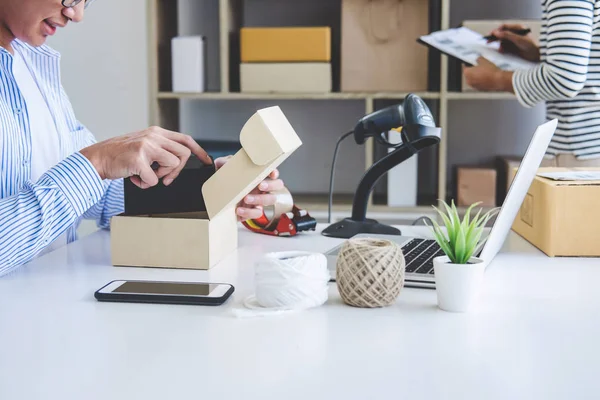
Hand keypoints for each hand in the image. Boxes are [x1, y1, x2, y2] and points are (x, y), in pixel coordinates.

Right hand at [80, 126, 211, 188]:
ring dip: (161, 177)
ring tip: (147, 175)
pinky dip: (146, 184)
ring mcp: (146, 146)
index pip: (185, 139)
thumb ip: (160, 148)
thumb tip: (179, 160)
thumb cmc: (120, 155)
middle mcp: (153, 136)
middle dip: (177, 171)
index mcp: (156, 132)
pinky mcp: (138, 160)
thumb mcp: (143, 144)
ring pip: (172, 165)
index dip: (199, 151)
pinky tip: (136, 179)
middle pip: (184, 154)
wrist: (96, 158)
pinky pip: (154, 179)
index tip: (206, 161)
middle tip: (165, 178)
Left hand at [214, 156, 284, 220]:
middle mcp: (262, 187)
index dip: (274, 172)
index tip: (271, 173)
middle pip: (277, 185)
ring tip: (246, 198)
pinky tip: (239, 210)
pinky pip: (257, 213)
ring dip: (260, 199)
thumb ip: (224, 163)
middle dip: (271, 185)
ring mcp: (259, 199)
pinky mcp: (252, 211)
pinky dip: (249, 212)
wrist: (216, 197)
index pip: (272, 171)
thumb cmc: (225, 180)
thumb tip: (223, 162)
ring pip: (270, 200)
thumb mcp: (224, 168)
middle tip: (260, 185)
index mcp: (258, 174)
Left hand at [464, 57, 513, 91]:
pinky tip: (486, 77)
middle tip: (479, 67)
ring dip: (476, 76)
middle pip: (468, 74)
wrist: (498, 80)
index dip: (468, 64)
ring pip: (473, 79)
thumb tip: (478, 59)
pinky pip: (478, 84)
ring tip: (484, 72)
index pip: (464, 67)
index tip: (470, 63)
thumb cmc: (490, 71)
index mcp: (467, 73)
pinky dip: (480, 81)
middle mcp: (468, 81)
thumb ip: (478, 59)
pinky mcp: (479, 89)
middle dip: (472, 71)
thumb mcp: (483, 60)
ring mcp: (473, 86)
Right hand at [488, 23, 539, 61]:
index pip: (504, 27)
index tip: (490, 34)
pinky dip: (502, 49)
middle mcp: (515, 33)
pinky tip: (502, 51)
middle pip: (502, 34)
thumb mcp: (518, 39)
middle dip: (495, 38)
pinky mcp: (513, 47)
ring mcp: (514, 41)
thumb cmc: (531, 45)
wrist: (537, 55)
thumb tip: (497, 33)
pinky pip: (504, 47)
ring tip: (500, 49)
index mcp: (518, 28)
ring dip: (499, 45)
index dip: (497, 30)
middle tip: (488, 41)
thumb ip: (507, 35)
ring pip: (502, 41)